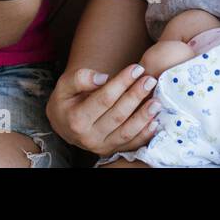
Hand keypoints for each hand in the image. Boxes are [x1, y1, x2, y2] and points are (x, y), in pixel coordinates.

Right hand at [46, 63, 162, 157]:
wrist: (63, 123)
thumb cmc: (66, 100)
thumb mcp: (65, 85)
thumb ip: (80, 78)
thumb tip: (103, 78)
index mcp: (76, 119)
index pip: (104, 99)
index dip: (122, 83)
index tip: (136, 68)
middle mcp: (88, 137)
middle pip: (118, 115)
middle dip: (136, 96)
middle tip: (150, 80)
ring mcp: (101, 147)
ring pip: (126, 132)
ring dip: (144, 117)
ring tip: (156, 101)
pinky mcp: (111, 150)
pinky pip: (131, 145)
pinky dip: (145, 134)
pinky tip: (155, 121)